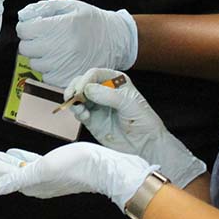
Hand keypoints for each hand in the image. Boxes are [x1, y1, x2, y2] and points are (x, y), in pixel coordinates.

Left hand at [0, 143, 154, 211]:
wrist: (103, 166)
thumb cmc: (75, 166)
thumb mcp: (44, 169)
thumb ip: (18, 179)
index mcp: (30, 184)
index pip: (0, 176)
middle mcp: (34, 183)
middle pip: (5, 173)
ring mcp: (43, 177)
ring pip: (15, 168)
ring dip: (0, 161)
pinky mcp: (52, 169)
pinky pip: (28, 164)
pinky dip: (17, 159)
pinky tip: (11, 154)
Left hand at [16, 0, 136, 86]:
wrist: (116, 40)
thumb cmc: (91, 21)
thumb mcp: (69, 6)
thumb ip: (43, 8)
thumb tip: (23, 15)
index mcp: (59, 27)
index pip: (24, 30)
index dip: (26, 27)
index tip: (34, 26)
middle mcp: (59, 49)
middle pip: (25, 48)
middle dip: (31, 41)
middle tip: (44, 37)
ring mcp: (63, 67)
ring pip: (34, 64)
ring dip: (39, 56)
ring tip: (55, 49)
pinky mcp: (68, 80)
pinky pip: (46, 77)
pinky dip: (49, 70)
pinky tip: (60, 61)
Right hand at [65, 68, 206, 187]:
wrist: (145, 145)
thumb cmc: (143, 121)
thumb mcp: (130, 104)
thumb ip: (109, 96)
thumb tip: (87, 90)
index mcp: (115, 81)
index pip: (95, 74)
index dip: (86, 79)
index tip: (82, 89)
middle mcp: (103, 90)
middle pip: (82, 82)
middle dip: (76, 88)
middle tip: (74, 96)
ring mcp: (96, 105)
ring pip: (77, 96)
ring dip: (74, 100)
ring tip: (79, 108)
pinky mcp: (91, 119)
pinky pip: (78, 111)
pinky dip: (77, 112)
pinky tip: (84, 116)